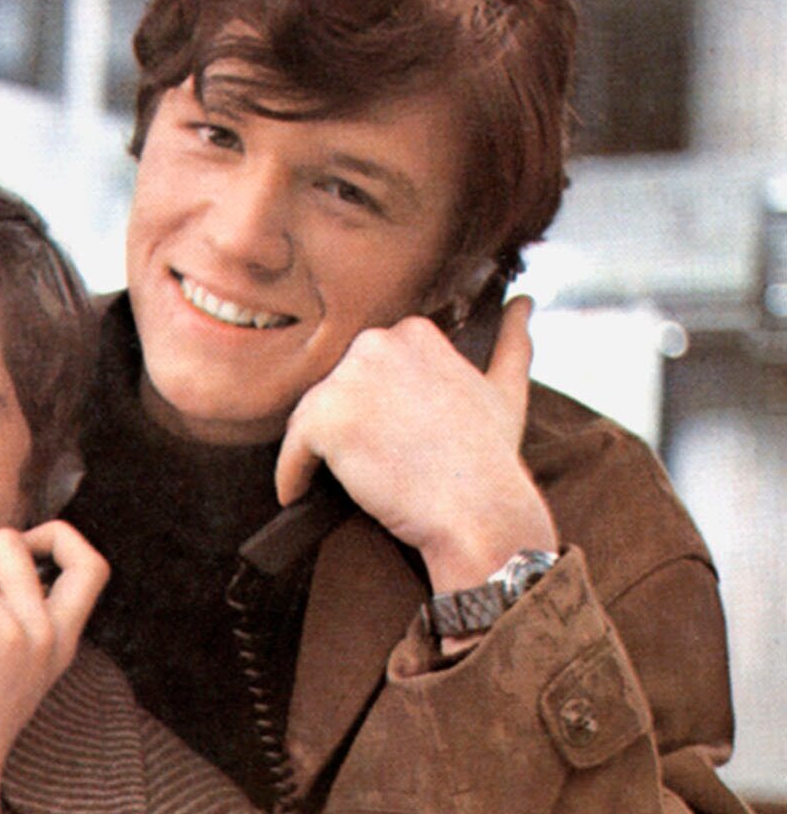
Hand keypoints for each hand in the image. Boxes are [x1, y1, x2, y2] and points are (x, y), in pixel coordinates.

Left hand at [274, 295, 557, 592]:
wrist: (478, 511)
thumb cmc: (491, 458)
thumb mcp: (506, 389)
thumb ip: (511, 341)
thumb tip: (523, 303)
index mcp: (412, 332)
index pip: (366, 368)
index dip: (373, 408)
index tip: (386, 439)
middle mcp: (375, 345)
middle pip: (334, 389)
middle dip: (343, 424)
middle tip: (365, 464)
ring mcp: (347, 381)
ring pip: (310, 418)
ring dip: (316, 451)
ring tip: (337, 482)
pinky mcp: (324, 421)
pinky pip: (291, 450)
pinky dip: (290, 475)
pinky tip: (296, 495)